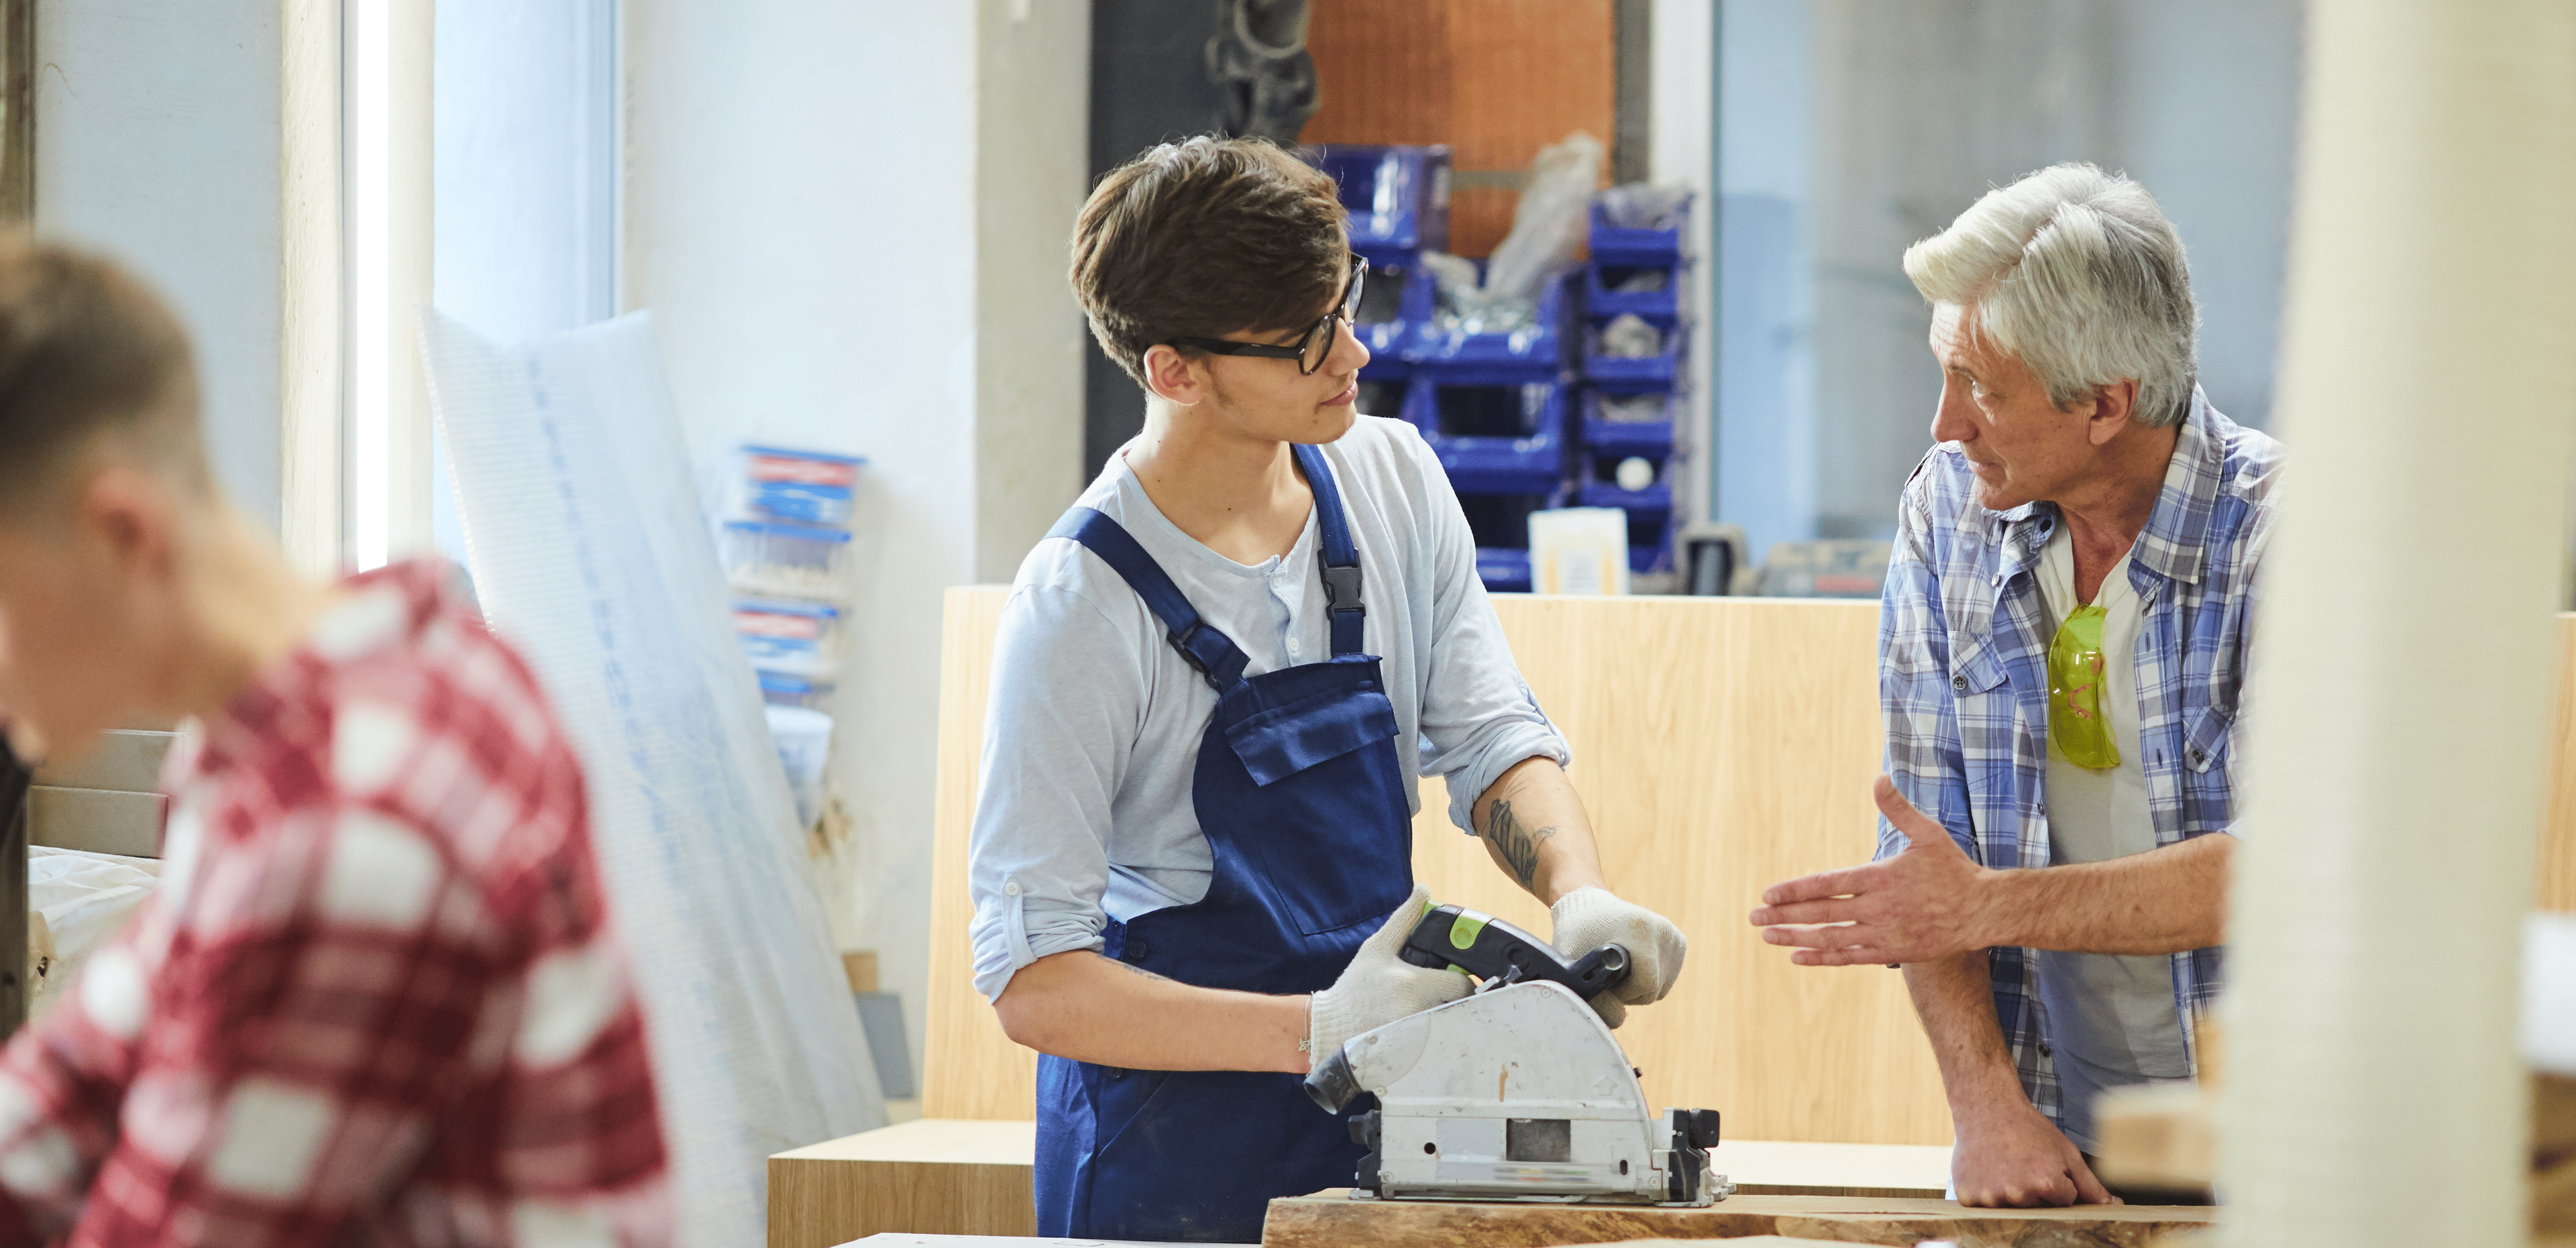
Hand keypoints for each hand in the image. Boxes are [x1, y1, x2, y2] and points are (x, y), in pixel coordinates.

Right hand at [1307, 885, 1471, 1060]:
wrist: (1329, 1029)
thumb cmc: (1355, 988)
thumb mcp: (1376, 949)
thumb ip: (1404, 919)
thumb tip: (1423, 890)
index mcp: (1414, 985)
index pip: (1462, 984)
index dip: (1461, 980)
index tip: (1452, 979)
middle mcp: (1419, 1014)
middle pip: (1462, 1009)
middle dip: (1456, 1002)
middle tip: (1440, 999)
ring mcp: (1418, 1040)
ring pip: (1453, 1029)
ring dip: (1448, 1022)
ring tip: (1428, 1017)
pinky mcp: (1414, 1059)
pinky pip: (1440, 1047)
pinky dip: (1436, 1041)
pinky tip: (1421, 1036)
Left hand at [1549, 888, 1685, 1028]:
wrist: (1589, 906)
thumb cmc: (1577, 936)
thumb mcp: (1572, 964)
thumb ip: (1593, 997)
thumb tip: (1619, 1020)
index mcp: (1642, 930)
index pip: (1645, 985)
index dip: (1622, 992)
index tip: (1604, 979)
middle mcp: (1664, 931)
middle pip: (1655, 990)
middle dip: (1629, 991)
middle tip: (1608, 974)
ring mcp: (1673, 936)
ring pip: (1662, 988)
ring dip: (1638, 987)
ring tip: (1618, 967)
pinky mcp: (1678, 941)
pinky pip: (1667, 979)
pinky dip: (1649, 979)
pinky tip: (1632, 963)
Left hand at [1749, 775, 1996, 964]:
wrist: (1983, 911)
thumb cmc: (1954, 870)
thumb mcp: (1928, 833)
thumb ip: (1898, 809)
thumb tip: (1879, 778)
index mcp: (1880, 877)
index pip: (1827, 884)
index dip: (1795, 890)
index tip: (1768, 895)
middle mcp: (1877, 908)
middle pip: (1821, 913)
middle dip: (1784, 915)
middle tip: (1754, 917)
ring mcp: (1884, 933)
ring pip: (1831, 938)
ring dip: (1796, 938)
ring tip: (1768, 936)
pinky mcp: (1892, 952)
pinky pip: (1850, 957)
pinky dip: (1823, 958)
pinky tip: (1799, 956)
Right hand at [1952, 1101, 2118, 1207]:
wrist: (1986, 1108)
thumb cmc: (2029, 1128)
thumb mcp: (2066, 1152)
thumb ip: (2090, 1184)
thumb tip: (2116, 1205)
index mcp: (2045, 1183)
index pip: (2064, 1201)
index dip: (2057, 1182)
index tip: (2042, 1162)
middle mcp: (2017, 1194)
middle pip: (2037, 1208)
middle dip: (2035, 1191)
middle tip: (2023, 1164)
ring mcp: (1990, 1197)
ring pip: (2011, 1209)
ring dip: (2010, 1194)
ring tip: (2004, 1166)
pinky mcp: (1967, 1197)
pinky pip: (1983, 1207)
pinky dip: (1986, 1193)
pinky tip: (1987, 1172)